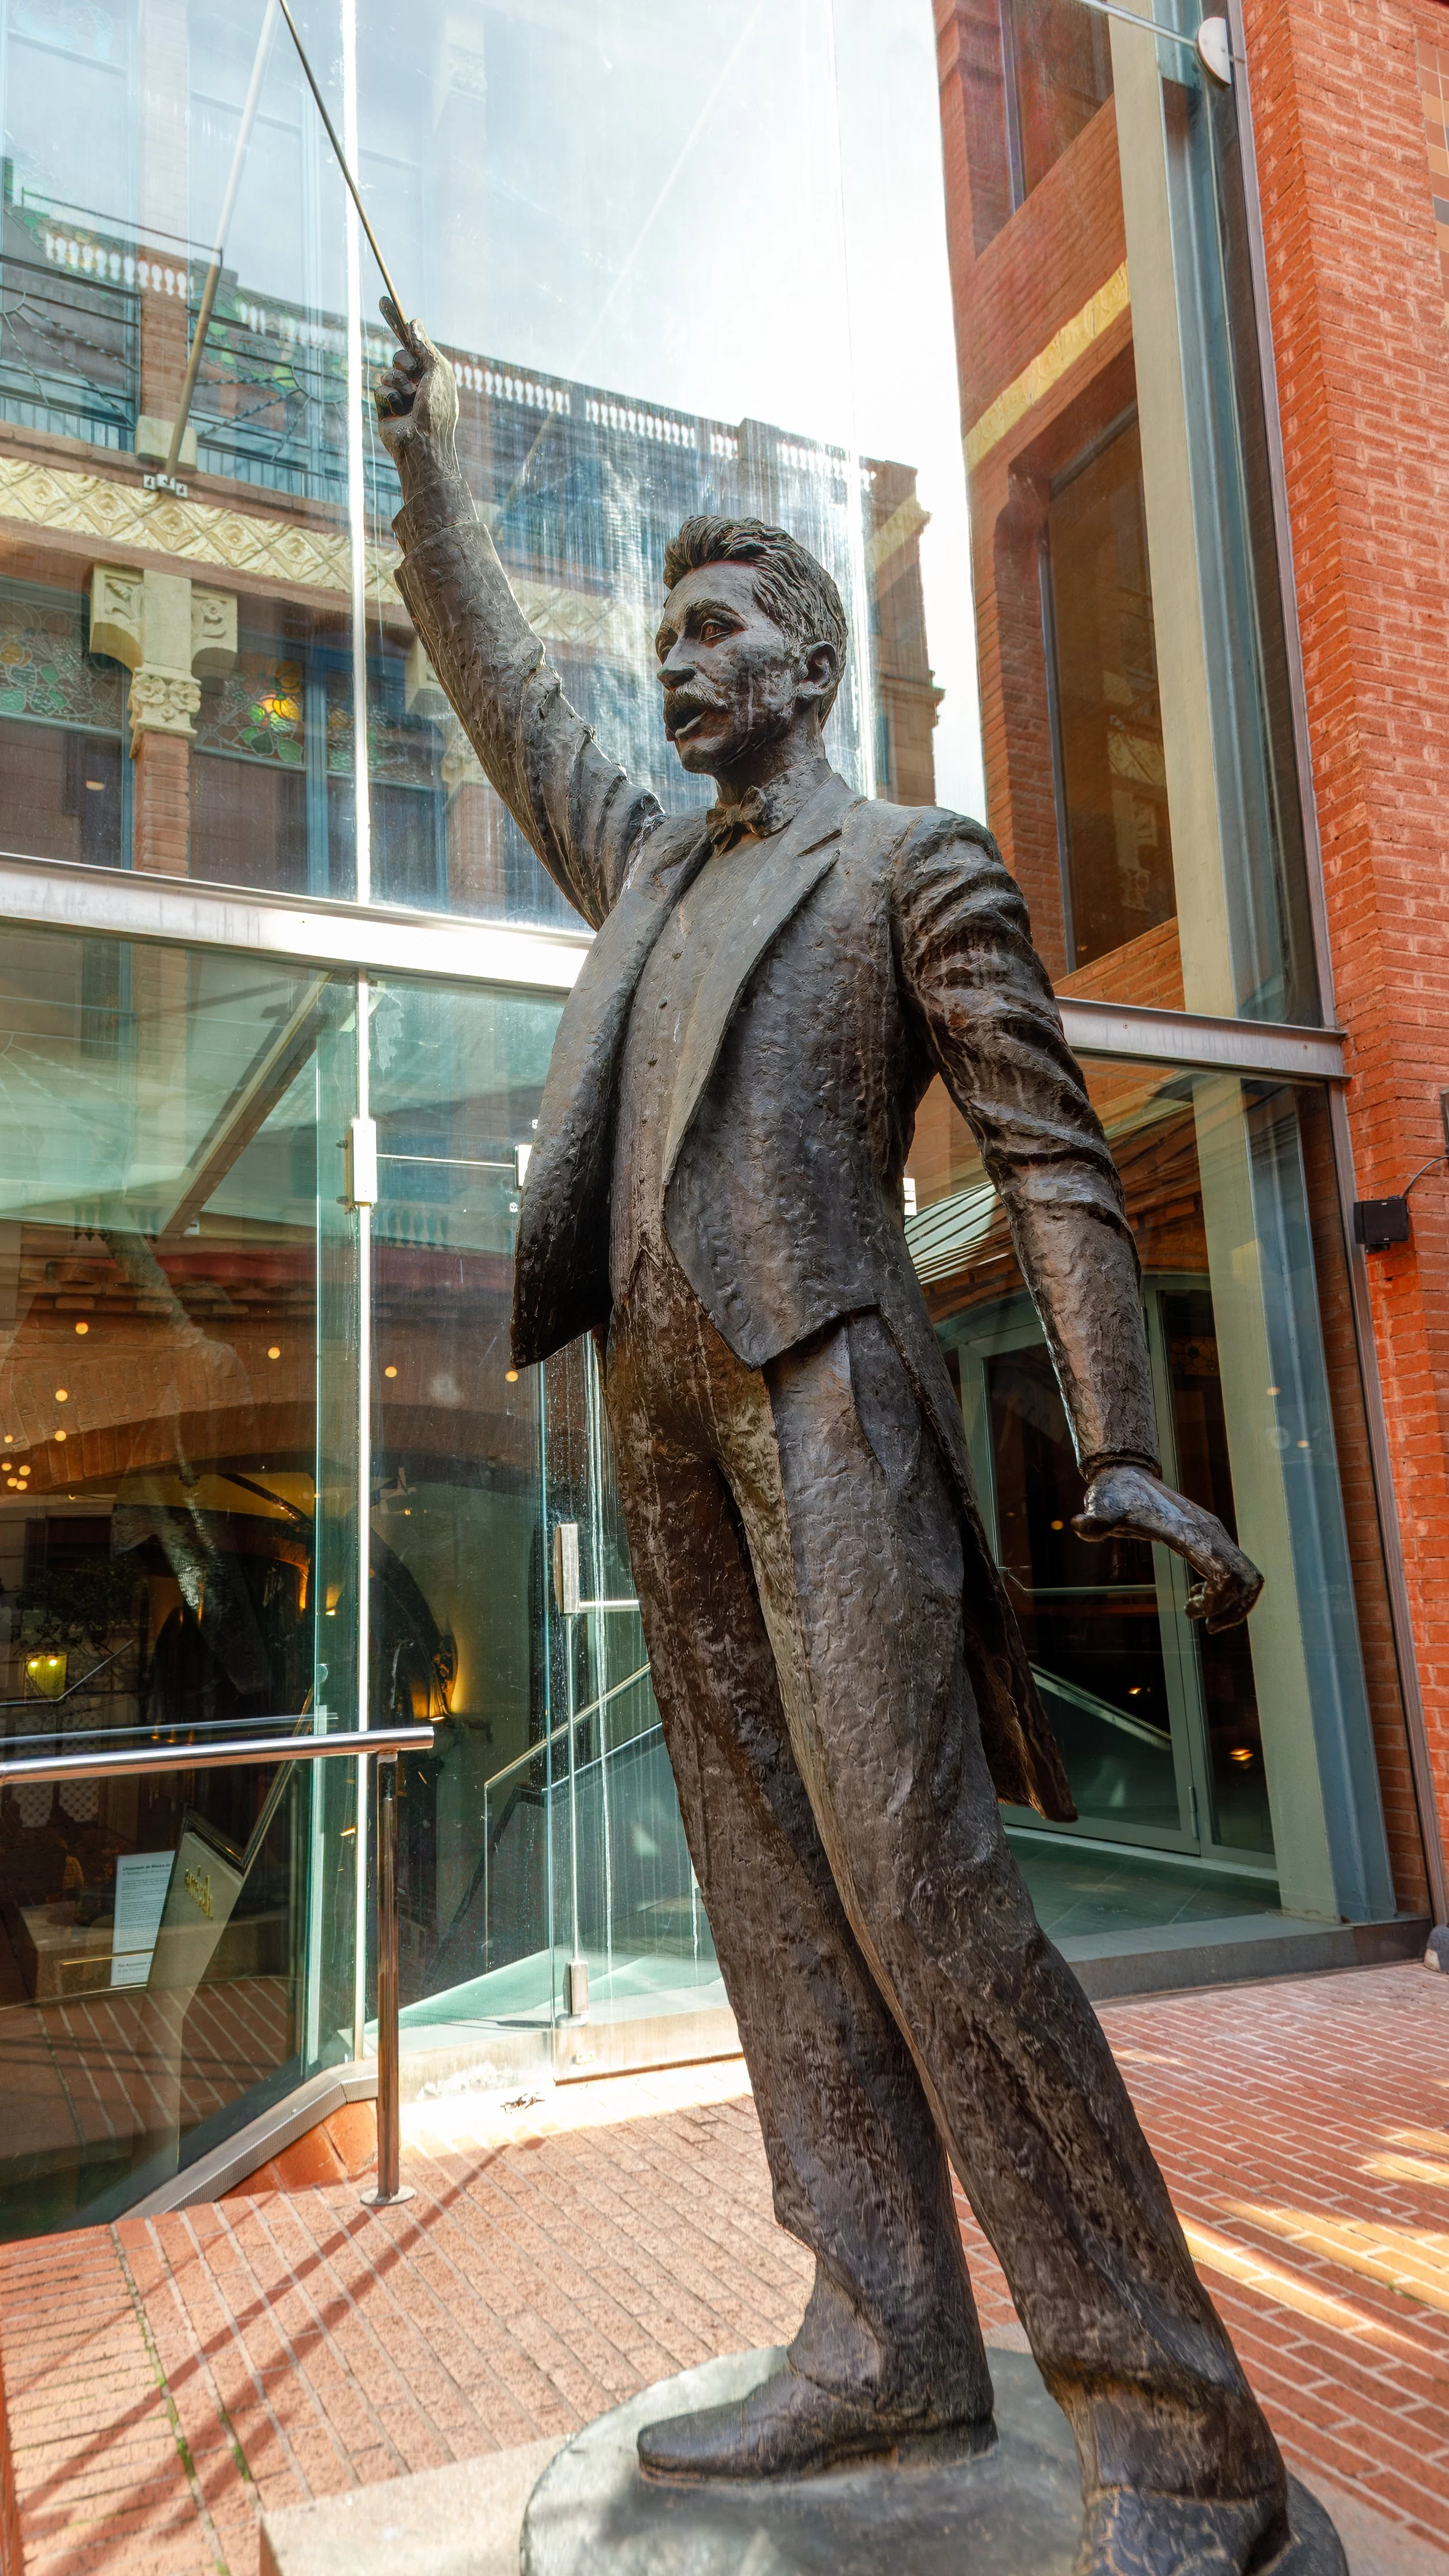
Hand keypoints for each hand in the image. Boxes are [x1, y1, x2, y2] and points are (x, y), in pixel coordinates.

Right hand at [373, 297, 459, 485]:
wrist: (422, 446)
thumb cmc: (437, 412)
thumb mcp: (437, 372)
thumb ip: (425, 346)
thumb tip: (414, 321)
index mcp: (433, 374)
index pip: (414, 343)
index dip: (398, 322)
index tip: (384, 301)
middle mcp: (417, 383)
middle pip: (399, 355)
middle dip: (403, 361)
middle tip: (411, 374)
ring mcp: (400, 396)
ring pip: (387, 372)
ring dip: (397, 383)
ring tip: (408, 401)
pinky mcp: (385, 408)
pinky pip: (378, 389)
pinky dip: (388, 398)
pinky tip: (398, 412)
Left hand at [1073, 1462, 1262, 1632]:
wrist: (1127, 1476)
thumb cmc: (1115, 1496)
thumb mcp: (1103, 1509)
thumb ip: (1095, 1520)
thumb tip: (1080, 1523)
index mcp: (1192, 1532)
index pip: (1225, 1572)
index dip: (1218, 1601)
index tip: (1192, 1614)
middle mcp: (1211, 1532)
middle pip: (1248, 1577)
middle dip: (1235, 1609)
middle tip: (1207, 1626)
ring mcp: (1215, 1533)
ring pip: (1248, 1574)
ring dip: (1235, 1603)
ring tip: (1201, 1616)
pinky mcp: (1212, 1536)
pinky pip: (1236, 1568)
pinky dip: (1227, 1590)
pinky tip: (1195, 1598)